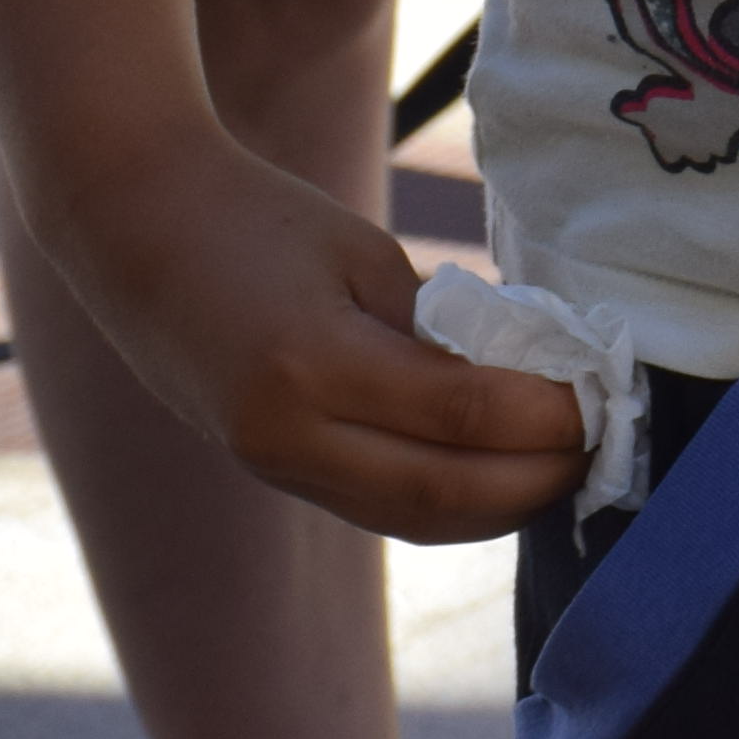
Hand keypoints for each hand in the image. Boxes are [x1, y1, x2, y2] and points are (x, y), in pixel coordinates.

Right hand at [45, 132, 588, 544]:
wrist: (131, 230)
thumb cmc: (257, 220)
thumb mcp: (363, 255)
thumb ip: (440, 325)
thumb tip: (532, 377)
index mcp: (313, 366)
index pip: (464, 416)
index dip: (549, 417)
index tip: (606, 394)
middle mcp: (287, 435)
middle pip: (444, 493)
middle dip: (539, 479)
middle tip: (606, 445)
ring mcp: (272, 462)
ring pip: (412, 518)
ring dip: (501, 507)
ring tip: (569, 468)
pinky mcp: (270, 468)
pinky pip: (377, 506)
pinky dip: (450, 502)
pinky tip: (503, 475)